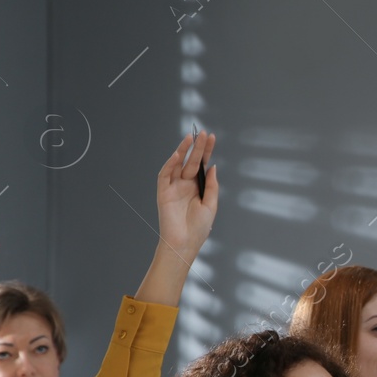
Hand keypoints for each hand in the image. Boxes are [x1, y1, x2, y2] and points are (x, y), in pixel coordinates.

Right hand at [155, 131, 218, 257]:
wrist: (185, 243)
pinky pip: (165, 175)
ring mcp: (173, 187)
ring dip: (183, 151)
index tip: (212, 137)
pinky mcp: (163, 192)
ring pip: (178, 165)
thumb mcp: (211, 204)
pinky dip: (170, 165)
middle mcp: (185, 184)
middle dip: (197, 147)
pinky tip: (177, 155)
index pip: (202, 165)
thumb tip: (213, 166)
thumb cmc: (199, 227)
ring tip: (191, 138)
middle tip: (203, 133)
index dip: (206, 151)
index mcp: (197, 187)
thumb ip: (212, 185)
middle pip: (191, 161)